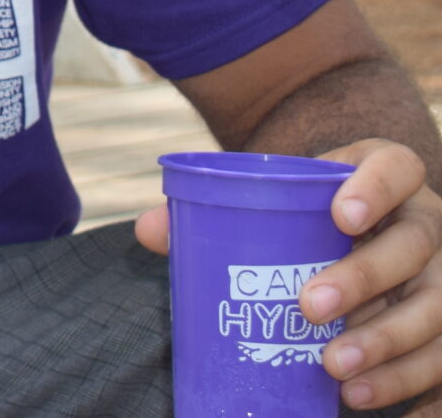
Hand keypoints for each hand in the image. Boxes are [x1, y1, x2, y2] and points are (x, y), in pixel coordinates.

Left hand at [136, 140, 441, 411]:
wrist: (362, 232)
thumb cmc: (309, 218)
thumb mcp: (277, 201)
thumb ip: (216, 211)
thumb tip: (147, 231)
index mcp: (386, 178)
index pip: (397, 166)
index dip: (376, 188)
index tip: (340, 215)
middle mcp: (426, 225)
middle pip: (412, 247)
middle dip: (363, 281)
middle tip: (308, 308)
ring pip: (435, 314)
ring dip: (391, 350)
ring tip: (337, 376)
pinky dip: (427, 399)